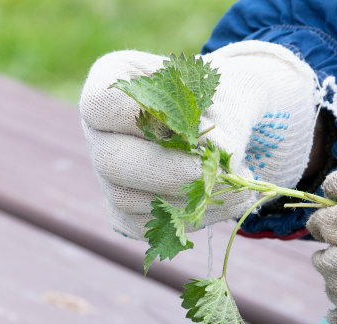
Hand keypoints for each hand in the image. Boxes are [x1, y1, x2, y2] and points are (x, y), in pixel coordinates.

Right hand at [81, 41, 325, 237]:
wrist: (225, 125)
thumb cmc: (220, 97)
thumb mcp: (231, 91)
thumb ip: (226, 114)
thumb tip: (220, 151)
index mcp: (110, 85)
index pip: (102, 104)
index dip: (145, 116)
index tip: (189, 120)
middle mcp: (97, 133)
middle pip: (111, 161)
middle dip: (169, 169)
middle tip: (214, 169)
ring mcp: (106, 177)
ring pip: (128, 200)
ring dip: (186, 198)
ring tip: (238, 184)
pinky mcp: (124, 213)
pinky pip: (148, 225)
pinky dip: (192, 217)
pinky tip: (227, 199)